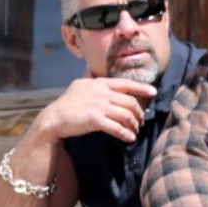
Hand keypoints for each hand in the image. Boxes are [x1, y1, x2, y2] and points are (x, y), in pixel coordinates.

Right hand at [37, 77, 156, 143]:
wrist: (54, 118)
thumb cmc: (67, 103)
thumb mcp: (79, 85)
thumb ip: (89, 78)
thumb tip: (90, 68)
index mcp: (99, 83)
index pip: (125, 83)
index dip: (141, 88)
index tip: (153, 92)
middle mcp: (101, 92)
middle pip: (129, 101)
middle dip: (139, 112)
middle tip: (141, 120)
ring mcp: (98, 105)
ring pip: (126, 115)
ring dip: (133, 124)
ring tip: (135, 130)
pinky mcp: (94, 119)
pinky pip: (116, 127)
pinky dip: (125, 133)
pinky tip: (130, 138)